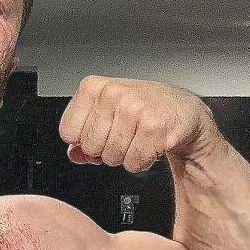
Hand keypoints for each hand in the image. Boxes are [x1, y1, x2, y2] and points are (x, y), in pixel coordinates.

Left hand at [58, 76, 216, 171]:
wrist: (181, 109)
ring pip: (111, 157)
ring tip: (138, 137)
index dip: (83, 141)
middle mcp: (112, 93)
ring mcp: (133, 109)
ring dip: (125, 156)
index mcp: (94, 86)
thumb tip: (75, 154)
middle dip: (105, 150)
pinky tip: (150, 144)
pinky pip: (133, 163)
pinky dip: (142, 161)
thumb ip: (83, 134)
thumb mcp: (106, 113)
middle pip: (89, 147)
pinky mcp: (154, 127)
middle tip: (124, 135)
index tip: (100, 133)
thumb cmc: (142, 108)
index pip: (68, 132)